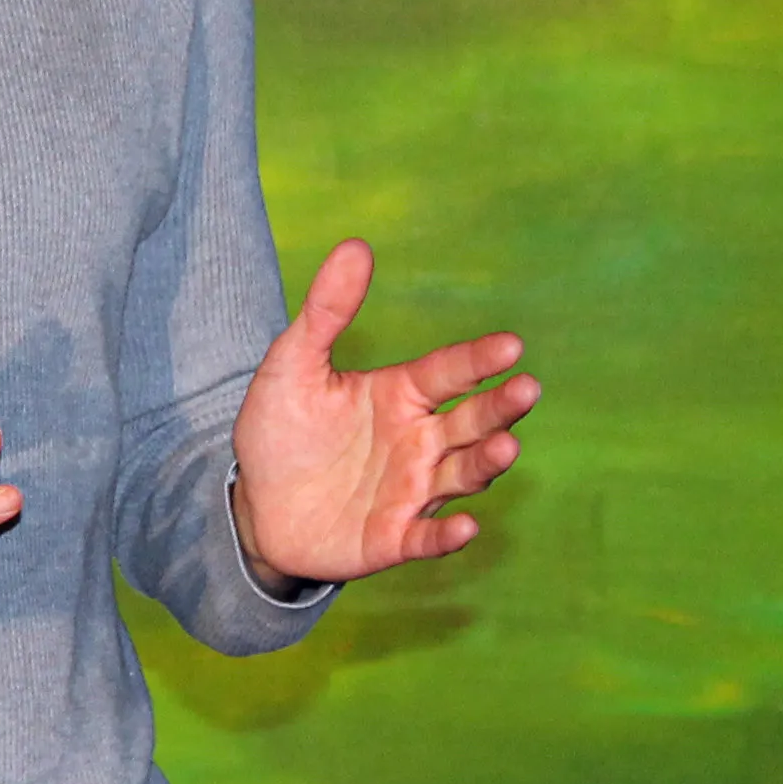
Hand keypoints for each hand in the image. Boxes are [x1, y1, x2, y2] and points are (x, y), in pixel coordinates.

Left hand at [231, 239, 535, 592]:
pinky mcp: (393, 538)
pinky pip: (426, 538)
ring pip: (461, 474)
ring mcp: (411, 491)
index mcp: (401, 394)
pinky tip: (467, 527)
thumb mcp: (293, 365)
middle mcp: (418, 441)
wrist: (254, 504)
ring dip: (485, 463)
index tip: (512, 345)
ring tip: (505, 447)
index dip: (480, 359)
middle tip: (528, 389)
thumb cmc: (281, 430)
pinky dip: (446, 535)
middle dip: (500, 407)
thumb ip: (326, 311)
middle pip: (471, 420)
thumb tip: (355, 245)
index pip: (450, 372)